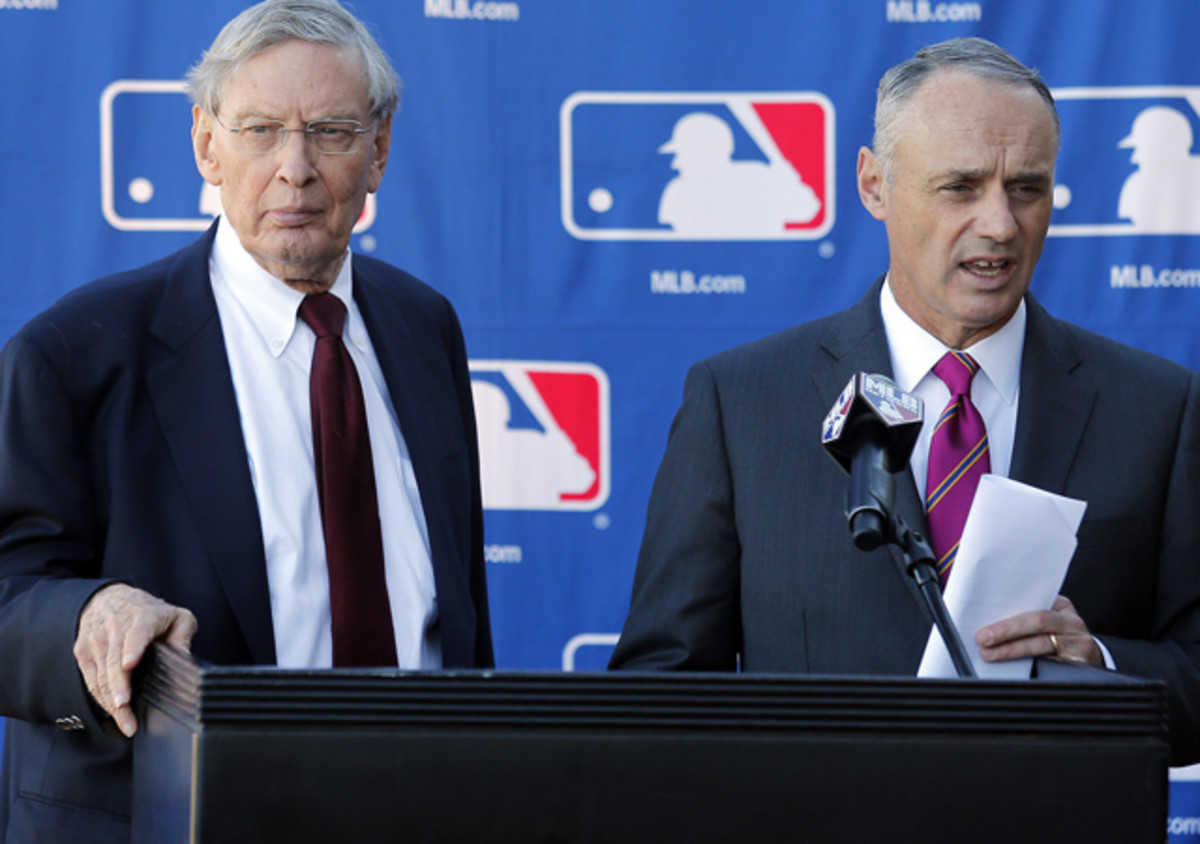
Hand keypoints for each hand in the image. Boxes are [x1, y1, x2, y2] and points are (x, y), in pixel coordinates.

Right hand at [73, 583, 197, 736]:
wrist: (108, 598)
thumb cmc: (147, 611)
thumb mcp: (175, 615)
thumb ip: (183, 634)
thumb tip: (183, 656)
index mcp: (142, 616)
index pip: (136, 632)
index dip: (132, 648)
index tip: (129, 665)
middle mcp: (115, 627)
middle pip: (114, 662)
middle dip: (120, 690)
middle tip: (128, 715)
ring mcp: (96, 640)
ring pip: (100, 675)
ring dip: (111, 702)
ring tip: (125, 723)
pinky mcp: (82, 651)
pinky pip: (90, 680)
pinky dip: (100, 698)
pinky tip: (112, 711)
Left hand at [975, 594, 1101, 666]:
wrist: (1089, 658)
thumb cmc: (1058, 636)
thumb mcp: (1047, 621)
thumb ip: (1025, 616)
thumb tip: (986, 621)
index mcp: (1059, 604)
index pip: (1030, 597)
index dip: (1006, 602)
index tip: (982, 607)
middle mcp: (1069, 620)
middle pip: (1036, 620)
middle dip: (1006, 629)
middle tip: (982, 637)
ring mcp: (1077, 640)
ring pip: (1041, 643)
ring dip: (1011, 649)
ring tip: (989, 653)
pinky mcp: (1080, 661)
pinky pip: (1050, 663)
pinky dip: (1026, 665)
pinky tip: (1009, 667)